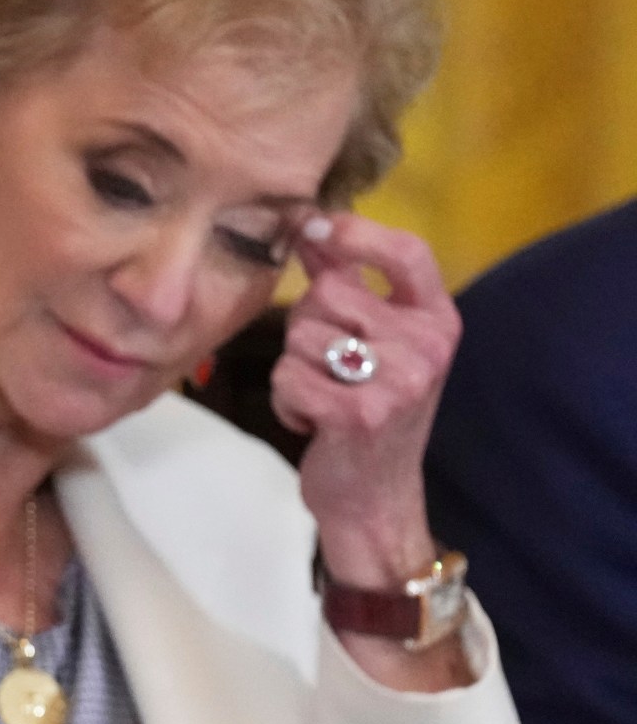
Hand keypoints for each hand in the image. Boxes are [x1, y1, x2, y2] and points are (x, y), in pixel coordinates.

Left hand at [272, 211, 469, 688]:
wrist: (375, 497)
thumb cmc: (368, 410)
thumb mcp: (374, 341)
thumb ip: (346, 283)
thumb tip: (308, 226)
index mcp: (438, 320)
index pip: (408, 253)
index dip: (357, 232)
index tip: (314, 227)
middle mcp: (428, 346)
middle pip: (328, 295)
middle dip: (306, 325)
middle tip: (328, 366)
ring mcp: (398, 381)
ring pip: (300, 336)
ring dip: (294, 367)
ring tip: (324, 395)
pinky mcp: (359, 414)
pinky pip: (287, 377)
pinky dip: (287, 401)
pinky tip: (314, 422)